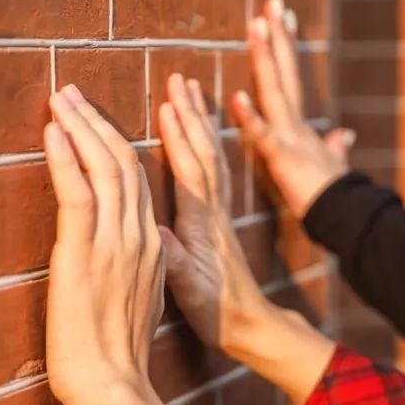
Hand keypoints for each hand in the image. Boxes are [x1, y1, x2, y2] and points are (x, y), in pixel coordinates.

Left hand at [44, 84, 169, 404]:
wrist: (112, 384)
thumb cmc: (118, 354)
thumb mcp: (140, 303)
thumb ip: (140, 268)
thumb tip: (137, 251)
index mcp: (153, 247)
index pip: (139, 181)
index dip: (117, 144)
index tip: (97, 118)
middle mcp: (140, 236)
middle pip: (124, 162)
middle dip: (97, 121)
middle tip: (72, 92)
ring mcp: (115, 242)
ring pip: (104, 167)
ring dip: (80, 126)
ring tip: (60, 97)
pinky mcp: (84, 253)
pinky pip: (78, 192)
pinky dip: (65, 157)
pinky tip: (52, 130)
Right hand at [156, 74, 273, 356]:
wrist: (250, 325)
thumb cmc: (216, 311)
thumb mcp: (187, 289)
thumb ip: (173, 259)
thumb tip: (154, 229)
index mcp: (203, 225)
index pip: (192, 172)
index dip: (180, 138)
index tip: (168, 104)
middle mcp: (214, 211)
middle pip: (204, 152)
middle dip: (190, 113)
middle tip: (179, 78)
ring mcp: (219, 212)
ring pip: (212, 155)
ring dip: (200, 120)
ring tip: (190, 90)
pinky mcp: (219, 218)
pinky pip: (214, 169)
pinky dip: (206, 141)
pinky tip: (200, 130)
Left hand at [233, 0, 354, 218]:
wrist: (342, 222)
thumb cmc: (330, 199)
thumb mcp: (331, 167)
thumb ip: (335, 148)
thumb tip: (344, 134)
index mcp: (299, 126)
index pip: (290, 78)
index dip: (285, 48)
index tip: (280, 17)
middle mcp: (294, 125)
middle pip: (283, 73)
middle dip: (277, 37)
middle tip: (271, 1)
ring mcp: (290, 138)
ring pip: (274, 91)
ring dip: (265, 58)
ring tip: (256, 26)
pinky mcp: (283, 159)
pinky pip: (263, 136)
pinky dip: (251, 117)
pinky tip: (237, 96)